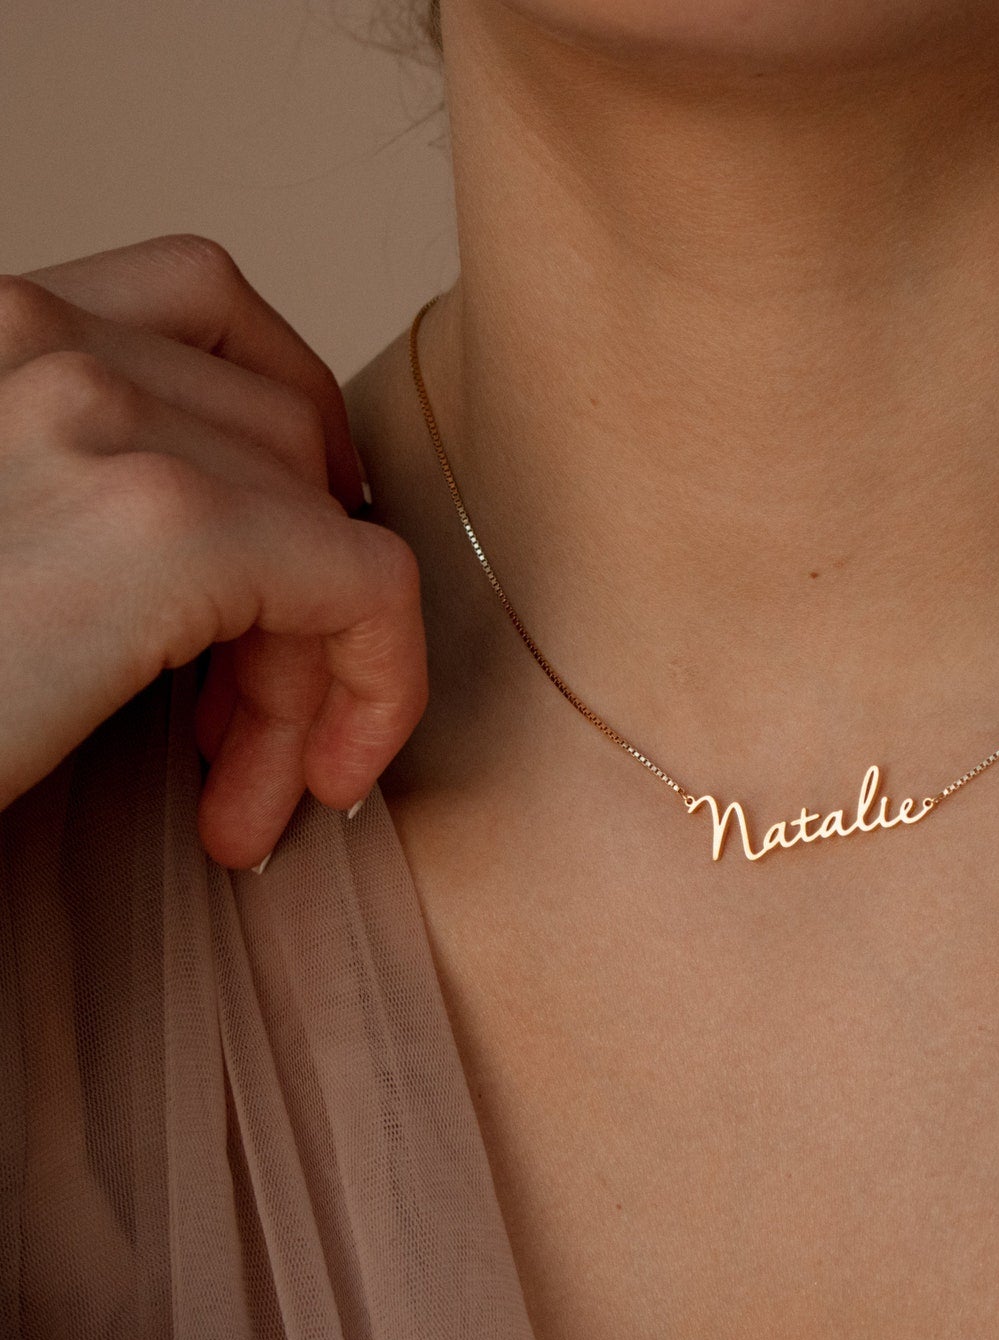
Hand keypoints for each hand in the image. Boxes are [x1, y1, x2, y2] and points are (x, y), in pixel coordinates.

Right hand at [0, 234, 426, 869]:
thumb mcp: (3, 537)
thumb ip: (80, 489)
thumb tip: (250, 552)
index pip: (208, 315)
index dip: (286, 444)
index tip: (277, 576)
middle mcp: (31, 330)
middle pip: (282, 434)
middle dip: (295, 593)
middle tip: (245, 732)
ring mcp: (93, 413)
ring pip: (324, 516)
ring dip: (313, 667)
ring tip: (254, 786)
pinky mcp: (162, 528)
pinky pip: (369, 584)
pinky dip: (382, 681)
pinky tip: (328, 779)